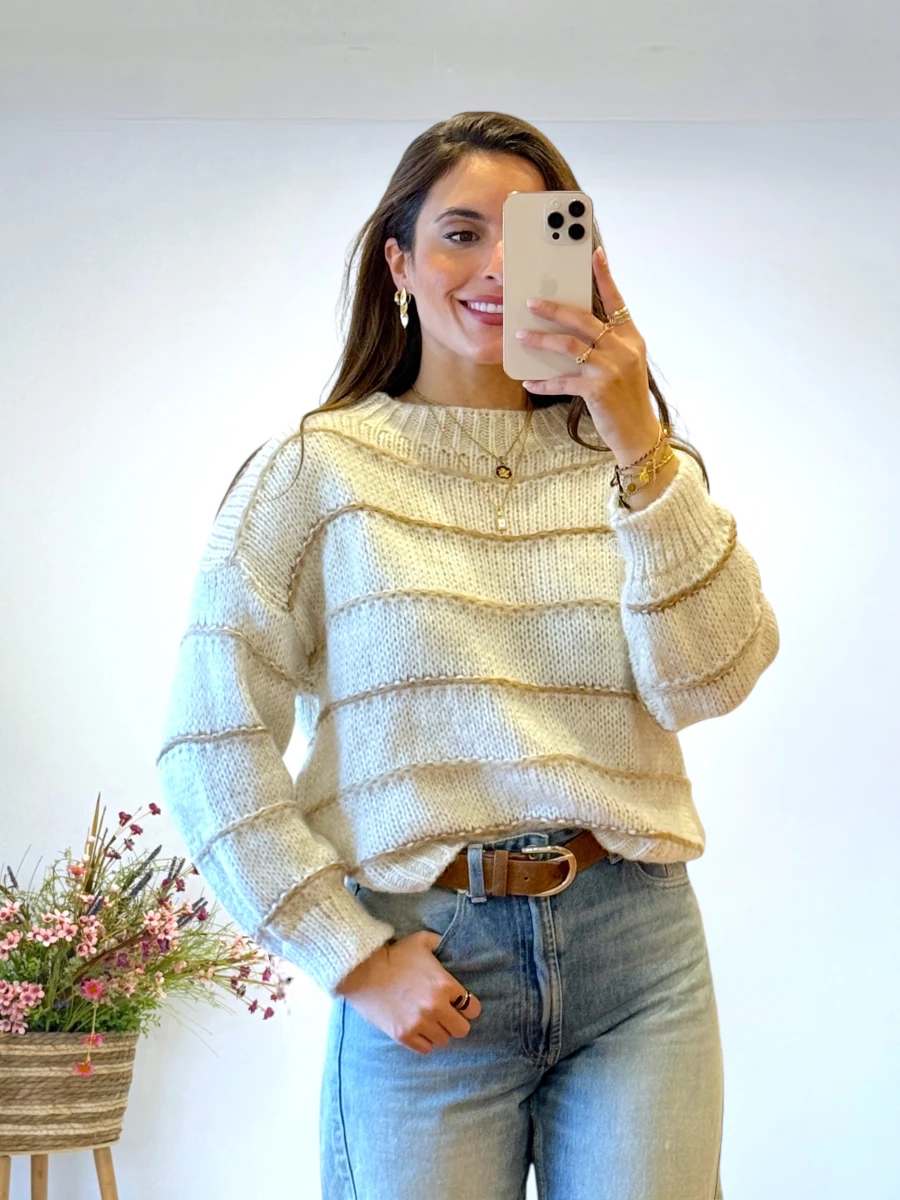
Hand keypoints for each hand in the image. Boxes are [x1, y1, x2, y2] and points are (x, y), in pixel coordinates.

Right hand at [334, 930, 482, 1054]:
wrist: (363, 971)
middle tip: (446, 1014)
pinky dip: (424, 1041)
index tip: (459, 1004)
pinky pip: (426, 1048)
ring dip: (439, 1031)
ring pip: (444, 1040)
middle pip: (462, 1029)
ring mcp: (420, 1023)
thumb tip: (450, 946)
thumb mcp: (422, 941)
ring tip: (429, 1021)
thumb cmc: (394, 955)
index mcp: (445, 985)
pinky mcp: (404, 1035)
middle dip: (456, 1021)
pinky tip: (418, 1029)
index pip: (473, 1008)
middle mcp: (436, 1007)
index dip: (468, 1006)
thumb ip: (441, 943)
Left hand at [515, 244, 659, 458]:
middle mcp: (622, 349)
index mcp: (631, 338)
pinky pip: (562, 380)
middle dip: (554, 309)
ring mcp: (610, 368)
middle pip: (583, 319)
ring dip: (541, 339)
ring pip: (568, 345)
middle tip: (531, 302)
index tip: (595, 254)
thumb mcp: (625, 364)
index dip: (605, 277)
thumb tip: (574, 330)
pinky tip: (530, 382)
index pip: (617, 301)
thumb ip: (607, 344)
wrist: (637, 431)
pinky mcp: (597, 389)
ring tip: (521, 335)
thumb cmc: (627, 397)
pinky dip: (543, 381)